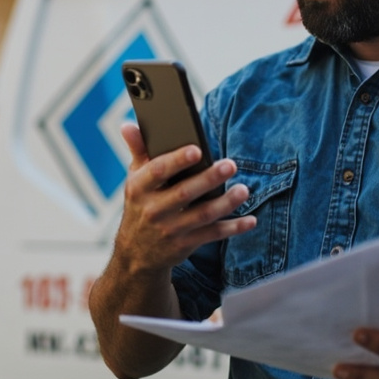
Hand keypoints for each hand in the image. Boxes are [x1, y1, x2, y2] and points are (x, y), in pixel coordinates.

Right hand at [113, 122, 255, 274]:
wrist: (135, 254)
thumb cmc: (141, 205)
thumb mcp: (136, 179)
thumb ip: (138, 150)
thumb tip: (128, 125)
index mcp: (139, 188)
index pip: (157, 171)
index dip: (177, 160)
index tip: (197, 150)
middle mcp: (153, 210)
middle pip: (184, 193)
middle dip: (208, 179)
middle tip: (230, 164)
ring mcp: (170, 230)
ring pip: (202, 215)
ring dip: (225, 203)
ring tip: (244, 190)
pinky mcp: (185, 245)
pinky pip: (212, 235)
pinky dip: (233, 228)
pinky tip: (250, 220)